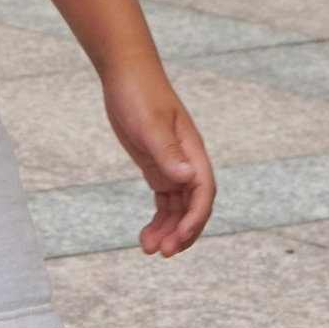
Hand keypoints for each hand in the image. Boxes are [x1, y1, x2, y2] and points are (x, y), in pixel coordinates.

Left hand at [103, 66, 213, 255]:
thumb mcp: (150, 124)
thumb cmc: (140, 94)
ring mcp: (172, 166)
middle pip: (192, 207)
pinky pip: (164, 202)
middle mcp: (187, 163)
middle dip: (181, 232)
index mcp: (192, 152)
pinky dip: (158, 220)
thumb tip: (189, 178)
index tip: (180, 236)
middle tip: (162, 253)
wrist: (125, 74)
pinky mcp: (157, 168)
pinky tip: (146, 236)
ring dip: (168, 231)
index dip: (195, 218)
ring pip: (177, 209)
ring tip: (149, 250)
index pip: (203, 192)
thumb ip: (168, 152)